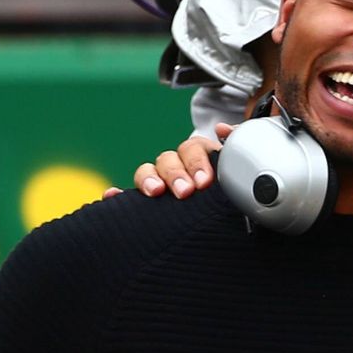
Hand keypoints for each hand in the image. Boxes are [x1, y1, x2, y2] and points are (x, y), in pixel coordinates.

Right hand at [101, 123, 232, 199]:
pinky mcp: (146, 203)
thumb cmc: (232, 196)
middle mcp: (178, 167)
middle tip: (185, 192)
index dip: (197, 162)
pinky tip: (112, 197)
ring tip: (155, 192)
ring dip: (149, 179)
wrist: (228, 224)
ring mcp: (161, 183)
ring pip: (147, 171)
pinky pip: (128, 196)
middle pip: (169, 159)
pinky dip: (118, 196)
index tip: (204, 182)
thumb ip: (237, 147)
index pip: (193, 149)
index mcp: (202, 158)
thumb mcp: (240, 173)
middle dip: (176, 174)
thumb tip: (224, 129)